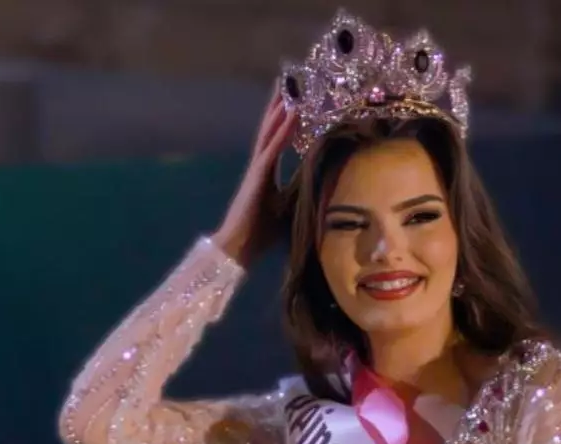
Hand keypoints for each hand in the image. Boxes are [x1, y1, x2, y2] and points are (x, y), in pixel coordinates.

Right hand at [213, 82, 297, 266]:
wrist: (239, 247)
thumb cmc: (261, 232)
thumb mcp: (287, 209)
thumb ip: (299, 195)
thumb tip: (321, 188)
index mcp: (266, 172)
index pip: (277, 139)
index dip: (285, 119)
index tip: (293, 100)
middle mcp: (260, 165)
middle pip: (270, 128)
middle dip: (279, 104)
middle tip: (287, 80)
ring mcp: (257, 169)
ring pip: (269, 132)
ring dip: (280, 110)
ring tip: (288, 88)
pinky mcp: (257, 177)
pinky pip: (272, 149)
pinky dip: (282, 131)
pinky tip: (290, 115)